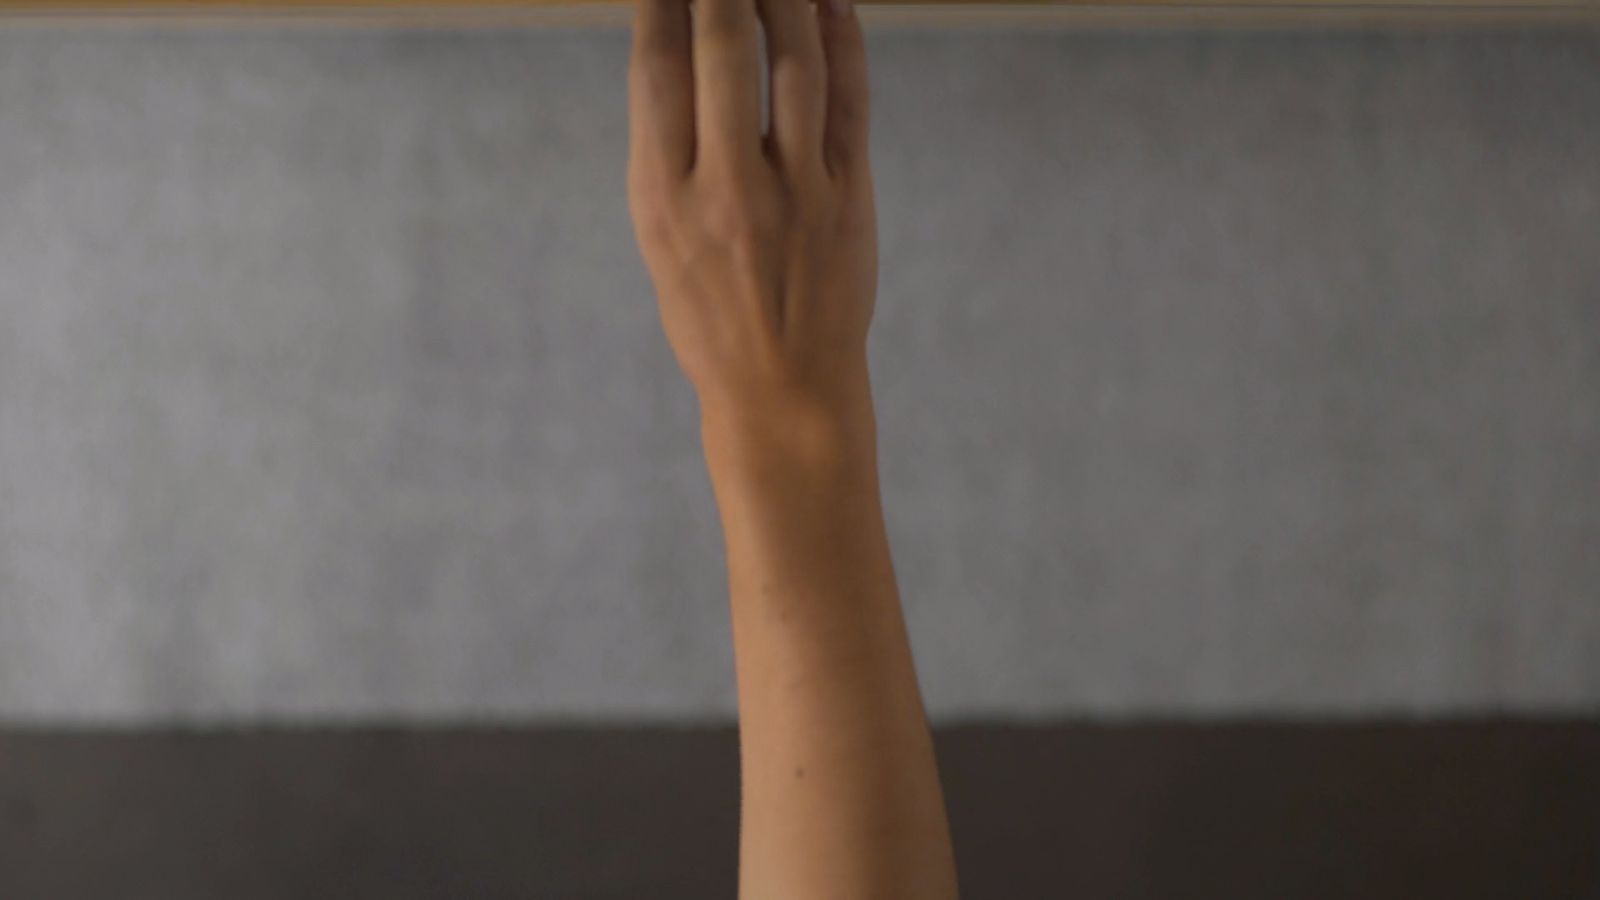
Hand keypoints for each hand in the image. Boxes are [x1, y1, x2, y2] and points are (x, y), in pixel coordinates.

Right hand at [627, 0, 876, 467]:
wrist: (783, 389)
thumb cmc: (710, 309)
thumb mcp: (659, 235)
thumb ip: (666, 146)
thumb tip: (676, 45)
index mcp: (662, 197)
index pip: (656, 68)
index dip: (661, 0)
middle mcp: (727, 189)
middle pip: (723, 50)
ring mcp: (796, 192)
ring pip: (794, 63)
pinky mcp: (850, 199)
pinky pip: (849, 101)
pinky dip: (844, 42)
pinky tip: (832, 3)